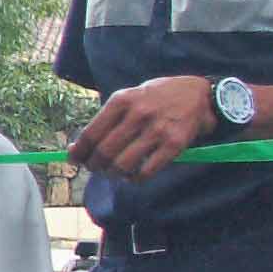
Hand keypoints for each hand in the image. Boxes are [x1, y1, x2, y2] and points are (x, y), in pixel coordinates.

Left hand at [66, 75, 218, 182]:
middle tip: (95, 168)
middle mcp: (138, 114)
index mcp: (122, 100)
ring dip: (113, 174)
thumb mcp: (130, 96)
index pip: (90, 133)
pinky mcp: (174, 144)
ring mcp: (157, 130)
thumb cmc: (156, 97)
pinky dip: (134, 179)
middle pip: (104, 152)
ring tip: (114, 173)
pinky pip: (146, 171)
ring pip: (122, 165)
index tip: (74, 159)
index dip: (79, 152)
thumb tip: (78, 146)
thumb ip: (107, 119)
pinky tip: (133, 176)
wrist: (198, 93)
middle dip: (94, 166)